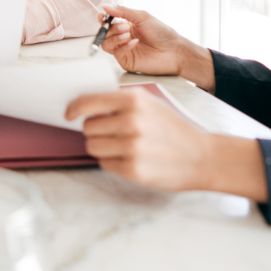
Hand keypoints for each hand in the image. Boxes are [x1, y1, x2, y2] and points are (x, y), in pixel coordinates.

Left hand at [65, 89, 268, 200]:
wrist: (202, 157)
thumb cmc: (173, 129)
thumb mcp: (150, 104)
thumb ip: (120, 101)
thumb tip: (86, 104)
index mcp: (133, 101)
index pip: (88, 102)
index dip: (74, 109)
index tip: (68, 114)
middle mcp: (131, 122)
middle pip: (87, 127)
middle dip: (95, 130)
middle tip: (111, 133)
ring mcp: (131, 147)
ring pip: (92, 146)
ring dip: (101, 147)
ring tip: (122, 146)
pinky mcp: (133, 169)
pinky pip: (104, 163)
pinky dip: (112, 161)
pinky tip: (130, 158)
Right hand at [99, 5, 214, 91]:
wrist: (173, 50)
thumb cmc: (161, 32)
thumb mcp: (142, 17)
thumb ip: (122, 11)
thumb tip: (105, 6)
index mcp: (126, 26)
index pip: (108, 23)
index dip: (103, 20)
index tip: (101, 16)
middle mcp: (123, 38)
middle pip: (105, 33)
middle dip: (111, 29)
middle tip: (123, 26)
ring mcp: (124, 50)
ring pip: (106, 44)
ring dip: (114, 38)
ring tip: (127, 35)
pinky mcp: (127, 61)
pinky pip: (116, 53)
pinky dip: (123, 47)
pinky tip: (134, 43)